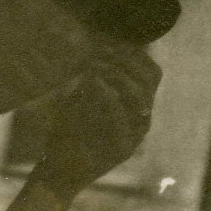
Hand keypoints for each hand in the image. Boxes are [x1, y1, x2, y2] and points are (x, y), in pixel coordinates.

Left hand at [33, 44, 161, 193]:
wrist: (58, 169)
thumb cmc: (68, 131)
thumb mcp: (79, 98)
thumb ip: (91, 77)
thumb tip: (94, 46)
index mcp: (135, 105)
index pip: (151, 72)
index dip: (135, 53)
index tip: (110, 42)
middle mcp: (141, 118)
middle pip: (151, 80)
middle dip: (127, 60)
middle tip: (101, 52)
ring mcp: (135, 134)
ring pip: (141, 96)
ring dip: (117, 74)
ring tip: (94, 65)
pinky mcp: (124, 148)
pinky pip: (123, 117)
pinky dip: (108, 96)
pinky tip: (93, 82)